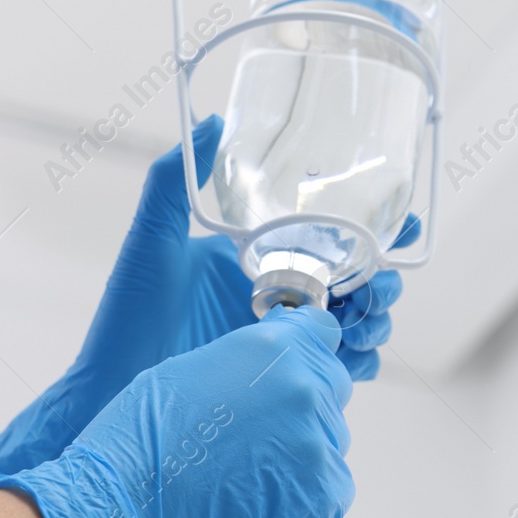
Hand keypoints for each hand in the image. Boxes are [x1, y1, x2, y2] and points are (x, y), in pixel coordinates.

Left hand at [0, 118, 415, 483]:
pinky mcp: (282, 380)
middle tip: (379, 288)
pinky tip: (356, 360)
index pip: (329, 237)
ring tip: (365, 322)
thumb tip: (213, 122)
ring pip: (355, 326)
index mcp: (257, 259)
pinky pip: (338, 371)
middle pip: (355, 283)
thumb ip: (176, 181)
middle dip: (383, 282)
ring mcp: (282, 341)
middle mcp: (277, 297)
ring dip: (376, 321)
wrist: (110, 396)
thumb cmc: (125, 319)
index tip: (407, 225)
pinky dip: (359, 364)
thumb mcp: (153, 242)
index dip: (377, 232)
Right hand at [0, 307, 354, 517]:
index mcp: (273, 349)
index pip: (321, 333)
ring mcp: (317, 445)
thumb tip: (274, 369)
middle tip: (254, 435)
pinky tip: (258, 502)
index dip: (303, 352)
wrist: (121, 514)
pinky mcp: (321, 498)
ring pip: (329, 440)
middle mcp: (305, 389)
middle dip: (300, 405)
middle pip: (330, 388)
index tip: (288, 372)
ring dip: (299, 452)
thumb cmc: (140, 442)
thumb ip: (248, 364)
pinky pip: (332, 488)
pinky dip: (304, 496)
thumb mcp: (191, 370)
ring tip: (244, 475)